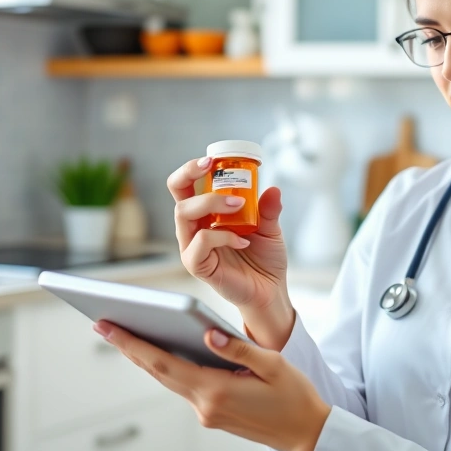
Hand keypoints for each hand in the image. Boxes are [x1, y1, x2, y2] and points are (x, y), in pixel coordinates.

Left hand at [95, 320, 329, 450]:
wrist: (307, 433)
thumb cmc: (295, 397)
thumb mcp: (272, 364)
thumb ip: (237, 347)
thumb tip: (207, 333)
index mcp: (217, 390)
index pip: (163, 363)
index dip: (132, 344)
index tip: (107, 327)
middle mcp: (205, 405)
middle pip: (158, 372)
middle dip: (129, 347)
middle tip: (103, 324)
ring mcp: (207, 413)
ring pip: (169, 380)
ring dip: (146, 358)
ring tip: (126, 333)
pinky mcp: (213, 414)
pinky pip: (185, 386)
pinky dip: (169, 368)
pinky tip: (163, 352)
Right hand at [168, 157, 293, 347]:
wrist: (270, 291)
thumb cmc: (264, 259)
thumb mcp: (271, 229)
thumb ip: (268, 210)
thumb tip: (273, 189)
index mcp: (206, 215)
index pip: (186, 187)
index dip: (190, 169)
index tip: (211, 159)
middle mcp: (194, 228)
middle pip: (177, 195)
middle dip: (191, 175)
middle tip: (214, 168)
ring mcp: (193, 247)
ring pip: (183, 214)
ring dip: (210, 202)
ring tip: (238, 205)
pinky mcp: (197, 265)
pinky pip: (200, 242)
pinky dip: (222, 236)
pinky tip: (243, 241)